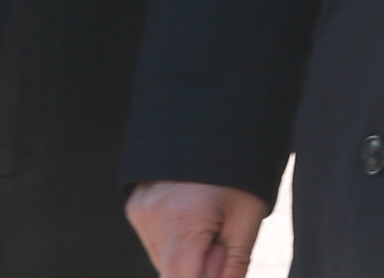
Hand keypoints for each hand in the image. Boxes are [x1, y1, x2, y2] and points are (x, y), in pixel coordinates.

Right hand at [128, 179, 268, 277]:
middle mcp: (153, 216)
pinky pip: (156, 241)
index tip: (217, 261)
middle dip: (198, 268)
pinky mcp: (136, 206)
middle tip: (221, 239)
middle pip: (173, 272)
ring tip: (209, 221)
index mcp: (183, 218)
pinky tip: (193, 217)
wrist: (218, 121)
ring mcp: (140, 210)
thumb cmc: (240, 169)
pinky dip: (176, 241)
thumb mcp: (248, 221)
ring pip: (164, 260)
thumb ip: (231, 268)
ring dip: (187, 256)